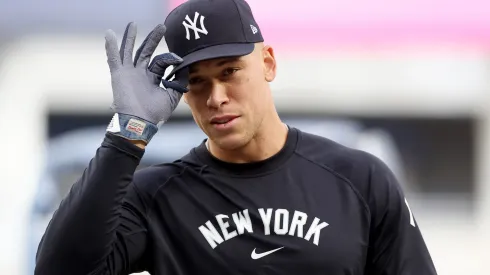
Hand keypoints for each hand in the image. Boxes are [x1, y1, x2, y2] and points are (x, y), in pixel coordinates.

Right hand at [104, 22, 187, 143]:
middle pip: (146, 51)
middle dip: (153, 39)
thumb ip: (178, 82)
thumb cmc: (155, 113)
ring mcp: (129, 73)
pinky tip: (109, 34)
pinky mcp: (119, 75)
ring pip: (129, 51)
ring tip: (133, 24)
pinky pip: (114, 58)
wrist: (139, 122)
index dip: (171, 58)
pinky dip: (111, 46)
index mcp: (152, 78)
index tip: (179, 60)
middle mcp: (140, 74)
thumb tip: (184, 68)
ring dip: (131, 37)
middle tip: (162, 27)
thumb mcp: (171, 96)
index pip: (162, 62)